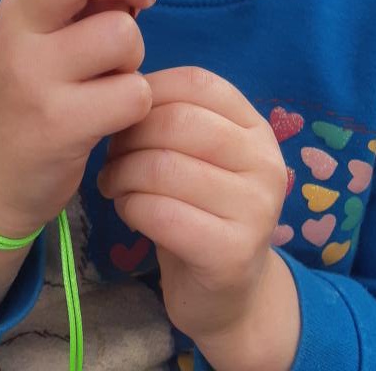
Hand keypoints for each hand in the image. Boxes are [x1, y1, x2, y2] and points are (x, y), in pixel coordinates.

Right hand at [0, 0, 188, 240]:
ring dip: (134, 58)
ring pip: (122, 35)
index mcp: (18, 3)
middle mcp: (17, 30)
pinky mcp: (55, 124)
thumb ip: (83, 1)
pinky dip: (134, 103)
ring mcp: (32, 76)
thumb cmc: (35, 98)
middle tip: (142, 2)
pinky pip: (131, 93)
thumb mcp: (45, 39)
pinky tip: (108, 118)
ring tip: (109, 80)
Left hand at [97, 65, 289, 349]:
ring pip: (163, 167)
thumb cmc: (199, 209)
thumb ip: (173, 117)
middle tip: (110, 156)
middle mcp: (265, 162)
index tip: (124, 114)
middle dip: (129, 135)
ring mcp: (255, 209)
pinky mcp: (233, 253)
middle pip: (177, 121)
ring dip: (122, 173)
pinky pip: (160, 213)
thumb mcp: (196, 155)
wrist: (228, 294)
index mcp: (255, 128)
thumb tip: (121, 85)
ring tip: (113, 184)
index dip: (149, 90)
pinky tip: (128, 212)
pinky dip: (130, 207)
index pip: (197, 82)